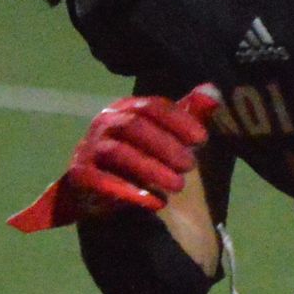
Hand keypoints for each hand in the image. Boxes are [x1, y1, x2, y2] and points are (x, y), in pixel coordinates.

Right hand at [8, 86, 221, 230]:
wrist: (102, 193)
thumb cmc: (141, 159)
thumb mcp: (168, 136)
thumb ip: (189, 115)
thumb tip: (213, 90)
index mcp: (126, 109)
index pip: (152, 106)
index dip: (179, 120)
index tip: (202, 138)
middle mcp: (104, 123)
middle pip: (135, 126)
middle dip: (166, 145)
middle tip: (191, 165)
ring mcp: (89, 149)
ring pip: (119, 152)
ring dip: (152, 168)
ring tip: (179, 186)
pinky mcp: (80, 176)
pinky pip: (102, 181)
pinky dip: (130, 192)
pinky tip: (156, 203)